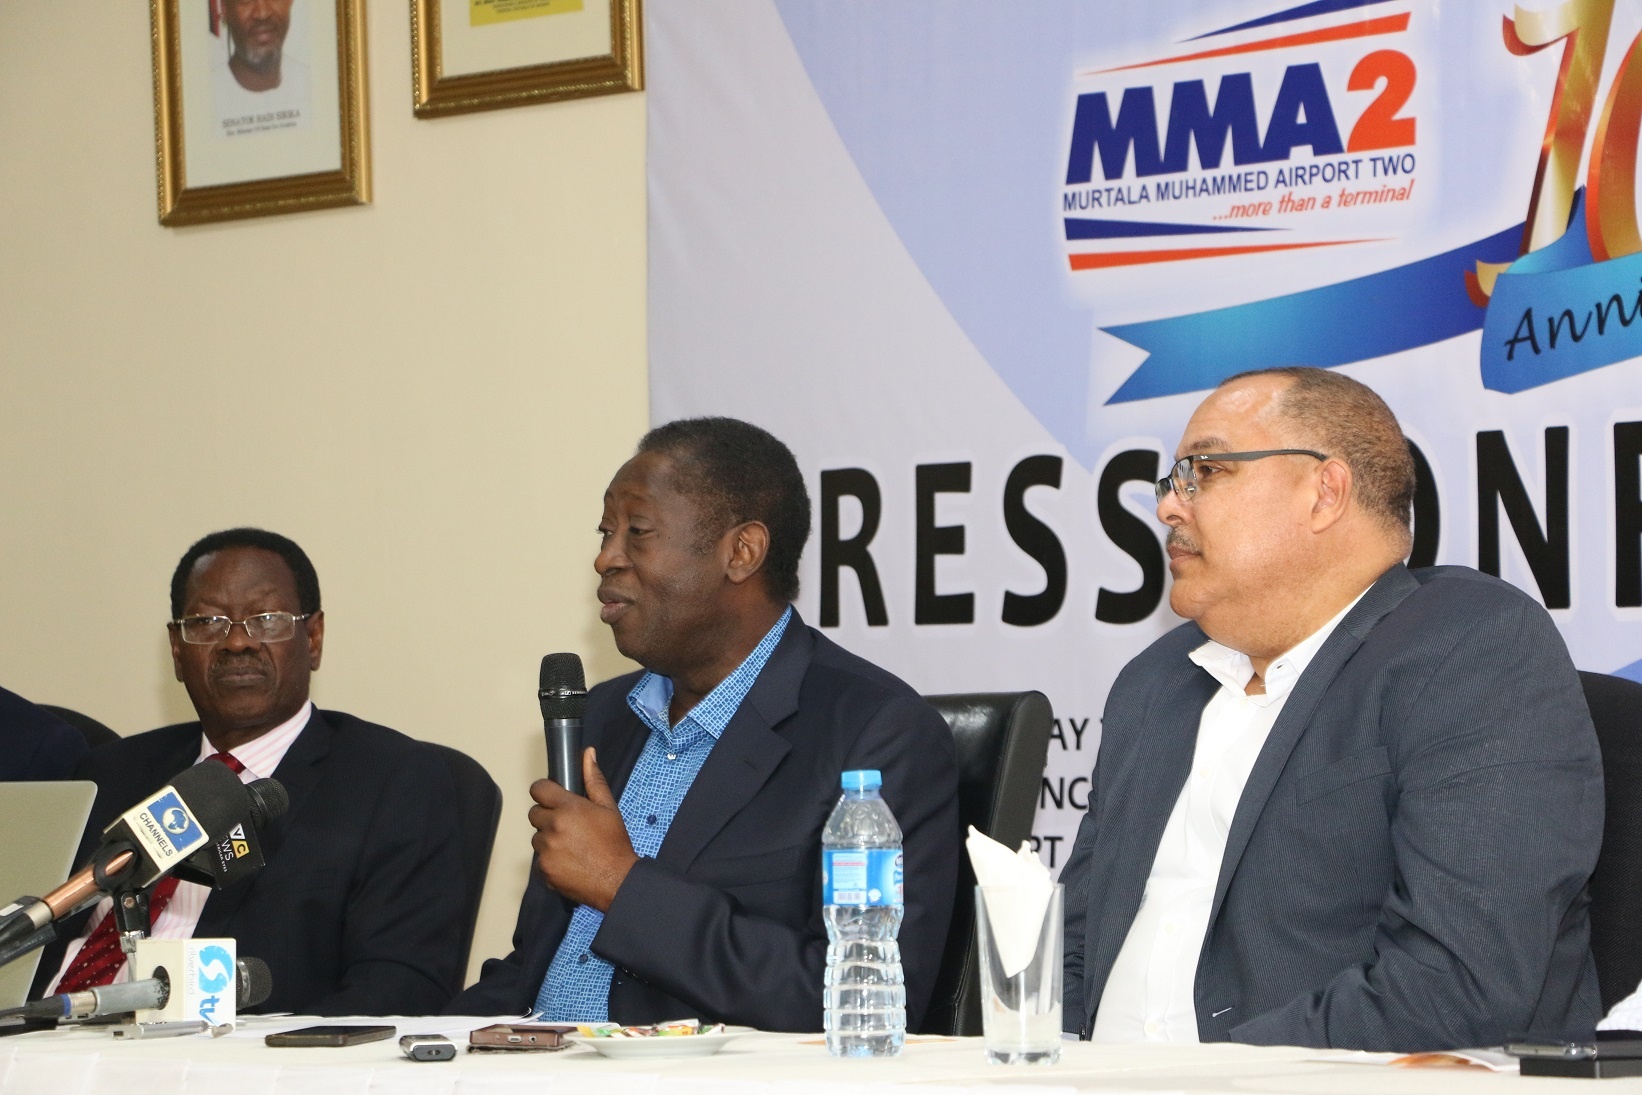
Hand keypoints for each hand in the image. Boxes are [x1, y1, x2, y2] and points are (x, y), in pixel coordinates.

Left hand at [528, 747, 637, 911]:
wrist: (616, 881)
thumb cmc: (614, 844)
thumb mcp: (608, 808)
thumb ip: (594, 780)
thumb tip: (588, 755)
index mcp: (568, 808)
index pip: (538, 789)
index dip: (545, 792)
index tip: (552, 798)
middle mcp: (553, 827)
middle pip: (535, 814)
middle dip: (548, 817)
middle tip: (568, 826)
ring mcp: (545, 850)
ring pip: (537, 838)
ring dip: (548, 840)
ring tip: (571, 847)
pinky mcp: (542, 870)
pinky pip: (539, 859)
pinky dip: (550, 860)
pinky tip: (568, 862)